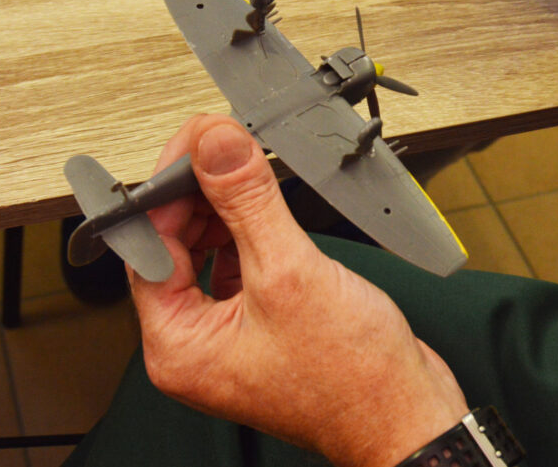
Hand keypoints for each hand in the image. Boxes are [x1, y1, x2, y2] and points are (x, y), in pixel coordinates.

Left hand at [129, 114, 468, 466]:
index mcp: (178, 346)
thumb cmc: (352, 379)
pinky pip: (240, 266)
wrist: (408, 414)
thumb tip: (216, 145)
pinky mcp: (264, 323)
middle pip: (175, 246)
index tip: (194, 143)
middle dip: (198, 193)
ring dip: (225, 209)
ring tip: (246, 171)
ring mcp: (231, 335)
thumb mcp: (289, 272)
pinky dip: (250, 231)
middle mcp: (197, 343)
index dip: (168, 188)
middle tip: (221, 146)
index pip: (149, 247)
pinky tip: (266, 209)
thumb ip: (247, 202)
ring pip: (208, 252)